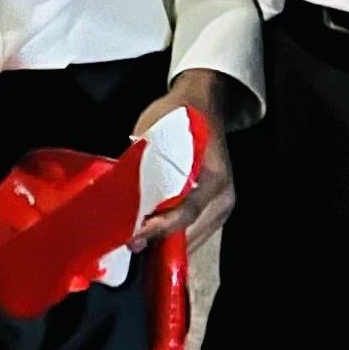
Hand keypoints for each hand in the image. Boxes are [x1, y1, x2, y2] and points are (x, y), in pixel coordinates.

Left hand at [133, 68, 242, 252]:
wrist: (203, 103)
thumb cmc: (177, 116)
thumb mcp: (154, 137)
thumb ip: (143, 171)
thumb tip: (124, 204)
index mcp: (212, 176)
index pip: (186, 213)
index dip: (158, 228)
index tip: (134, 237)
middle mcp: (223, 195)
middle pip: (191, 233)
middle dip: (160, 244)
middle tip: (129, 245)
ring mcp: (224, 203)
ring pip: (194, 237)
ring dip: (166, 243)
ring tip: (137, 244)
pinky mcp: (218, 207)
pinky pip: (196, 231)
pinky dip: (175, 236)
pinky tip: (154, 237)